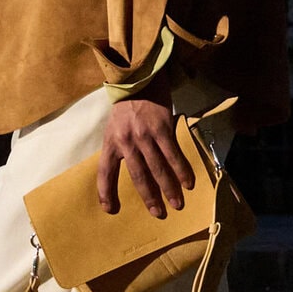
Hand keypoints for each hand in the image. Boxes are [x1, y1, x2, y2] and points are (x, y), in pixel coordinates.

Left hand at [97, 77, 192, 218]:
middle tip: (157, 213)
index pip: (104, 171)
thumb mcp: (114, 126)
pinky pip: (173, 154)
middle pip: (137, 175)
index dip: (106, 192)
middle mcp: (126, 140)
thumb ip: (119, 147)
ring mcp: (144, 134)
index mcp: (111, 141)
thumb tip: (127, 172)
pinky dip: (181, 170)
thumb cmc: (127, 106)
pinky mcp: (162, 127)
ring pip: (157, 168)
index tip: (110, 210)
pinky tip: (188, 182)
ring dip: (168, 188)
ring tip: (176, 203)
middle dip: (148, 197)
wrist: (141, 78)